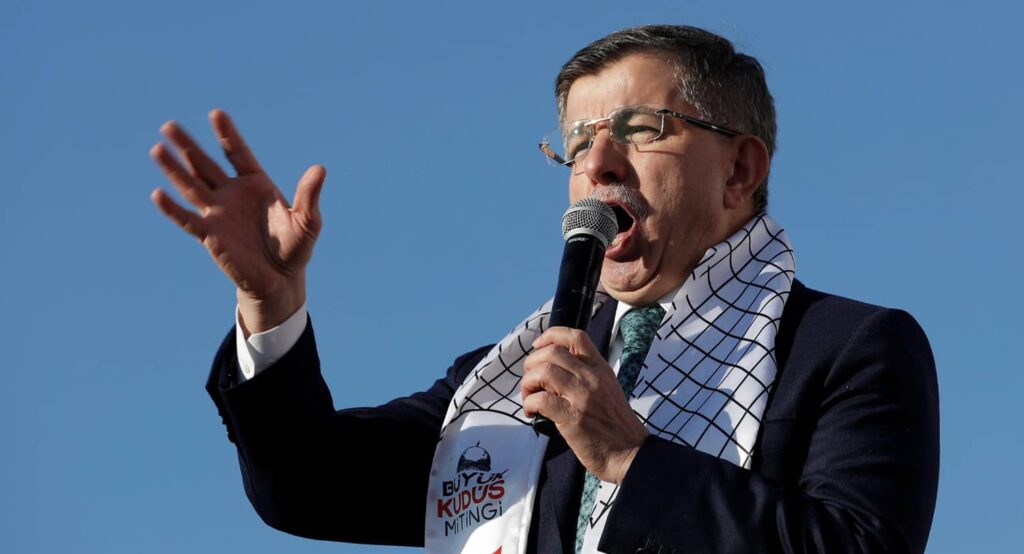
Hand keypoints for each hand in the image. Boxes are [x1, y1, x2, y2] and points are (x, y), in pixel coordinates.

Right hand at [150, 109, 324, 332]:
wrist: (280, 279)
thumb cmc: (294, 247)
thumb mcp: (308, 221)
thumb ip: (309, 196)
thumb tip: (319, 169)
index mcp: (255, 184)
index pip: (237, 153)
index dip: (227, 134)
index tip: (216, 114)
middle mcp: (232, 193)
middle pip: (206, 164)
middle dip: (189, 146)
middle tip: (169, 126)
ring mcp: (218, 213)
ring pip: (192, 186)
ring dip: (175, 169)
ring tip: (157, 149)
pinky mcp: (210, 235)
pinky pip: (188, 219)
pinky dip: (173, 208)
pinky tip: (158, 194)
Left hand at [522, 327, 648, 483]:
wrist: (631, 453)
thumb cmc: (615, 425)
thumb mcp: (606, 388)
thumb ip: (585, 375)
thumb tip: (551, 370)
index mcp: (601, 368)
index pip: (576, 336)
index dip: (551, 336)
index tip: (539, 348)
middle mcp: (592, 377)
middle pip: (552, 352)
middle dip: (532, 364)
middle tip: (531, 382)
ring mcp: (583, 396)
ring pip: (543, 372)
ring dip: (527, 383)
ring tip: (529, 397)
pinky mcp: (572, 418)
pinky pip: (540, 400)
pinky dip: (529, 404)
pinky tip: (532, 413)